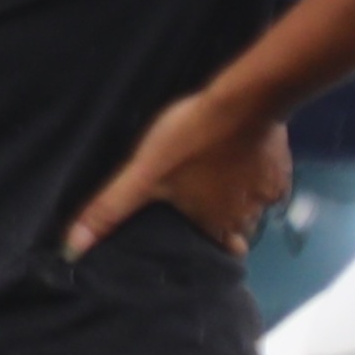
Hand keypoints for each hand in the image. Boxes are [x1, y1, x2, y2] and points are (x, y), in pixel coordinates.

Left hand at [63, 91, 292, 262]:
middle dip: (222, 228)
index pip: (218, 253)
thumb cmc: (191, 140)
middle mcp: (248, 216)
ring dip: (238, 202)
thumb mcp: (142, 175)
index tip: (197, 248)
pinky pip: (270, 182)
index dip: (207, 252)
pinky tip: (239, 163)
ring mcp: (269, 192)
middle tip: (203, 214)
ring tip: (217, 187)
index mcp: (216, 225)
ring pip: (253, 208)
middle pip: (237, 232)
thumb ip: (109, 210)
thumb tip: (72, 248)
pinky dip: (255, 177)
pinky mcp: (282, 166)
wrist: (245, 101)